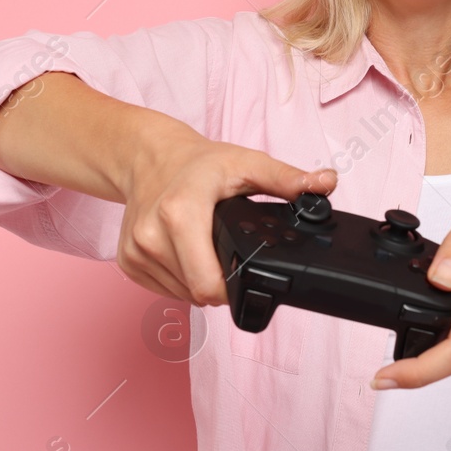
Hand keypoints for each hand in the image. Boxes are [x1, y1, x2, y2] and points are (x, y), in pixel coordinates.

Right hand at [118, 118, 336, 307]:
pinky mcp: (126, 261)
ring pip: (181, 295)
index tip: (243, 267)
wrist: (147, 155)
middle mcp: (152, 235)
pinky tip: (184, 252)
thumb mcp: (245, 163)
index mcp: (180, 213)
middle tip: (227, 253)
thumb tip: (325, 183)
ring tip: (203, 247)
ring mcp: (135, 251)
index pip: (208, 284)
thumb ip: (287, 179)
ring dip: (198, 282)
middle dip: (219, 284)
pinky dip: (179, 279)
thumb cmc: (197, 163)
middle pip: (197, 293)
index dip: (234, 286)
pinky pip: (163, 289)